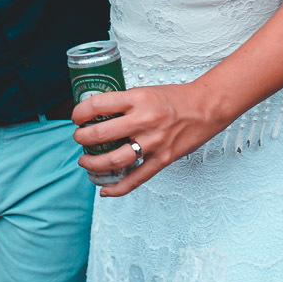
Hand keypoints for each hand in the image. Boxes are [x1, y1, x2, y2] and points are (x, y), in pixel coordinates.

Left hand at [72, 82, 225, 196]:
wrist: (206, 107)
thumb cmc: (176, 98)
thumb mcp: (146, 92)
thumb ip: (125, 103)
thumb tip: (99, 114)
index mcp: (137, 99)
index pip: (98, 105)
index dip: (79, 113)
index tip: (76, 117)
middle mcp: (143, 120)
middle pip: (100, 135)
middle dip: (81, 138)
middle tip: (78, 138)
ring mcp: (153, 142)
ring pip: (113, 160)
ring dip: (93, 163)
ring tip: (85, 161)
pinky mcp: (163, 159)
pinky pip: (136, 179)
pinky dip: (117, 188)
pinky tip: (104, 190)